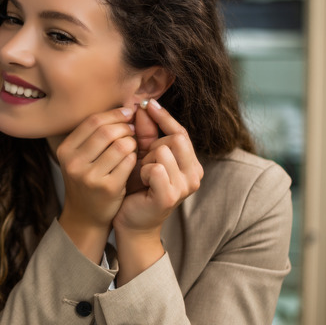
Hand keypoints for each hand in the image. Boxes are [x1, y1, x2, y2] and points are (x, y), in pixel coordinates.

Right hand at [55, 107, 136, 261]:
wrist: (86, 215)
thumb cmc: (87, 179)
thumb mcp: (80, 156)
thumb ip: (95, 134)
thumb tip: (126, 107)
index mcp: (65, 150)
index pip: (93, 121)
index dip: (114, 114)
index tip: (128, 114)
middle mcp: (74, 163)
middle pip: (107, 131)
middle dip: (126, 127)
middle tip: (133, 130)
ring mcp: (90, 176)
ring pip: (121, 145)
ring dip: (133, 142)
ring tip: (133, 146)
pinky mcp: (107, 187)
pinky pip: (129, 161)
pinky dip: (135, 157)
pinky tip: (133, 160)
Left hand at [114, 99, 202, 233]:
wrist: (131, 221)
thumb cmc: (137, 188)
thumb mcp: (143, 156)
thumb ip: (146, 133)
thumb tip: (143, 106)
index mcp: (191, 163)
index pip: (181, 132)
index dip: (164, 117)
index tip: (147, 103)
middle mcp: (194, 175)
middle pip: (174, 139)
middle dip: (152, 145)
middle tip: (142, 161)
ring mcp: (185, 187)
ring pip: (163, 152)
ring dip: (146, 160)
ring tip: (141, 174)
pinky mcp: (170, 196)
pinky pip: (155, 168)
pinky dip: (143, 172)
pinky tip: (140, 182)